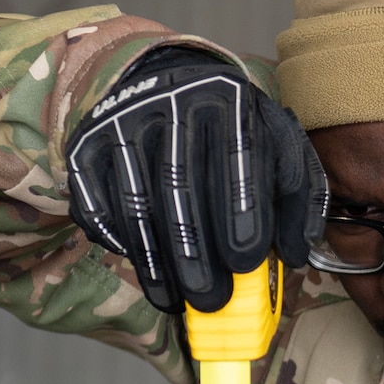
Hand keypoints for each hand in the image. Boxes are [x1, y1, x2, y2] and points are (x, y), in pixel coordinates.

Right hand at [65, 48, 326, 313]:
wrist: (167, 81)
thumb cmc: (235, 128)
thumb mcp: (280, 146)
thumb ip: (297, 197)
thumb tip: (297, 253)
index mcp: (228, 100)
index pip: (236, 158)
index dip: (239, 212)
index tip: (245, 262)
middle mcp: (170, 103)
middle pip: (179, 187)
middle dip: (196, 253)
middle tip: (212, 300)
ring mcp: (121, 123)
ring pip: (137, 203)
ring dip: (157, 262)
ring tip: (177, 302)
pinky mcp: (86, 147)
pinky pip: (99, 205)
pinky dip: (124, 244)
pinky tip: (149, 270)